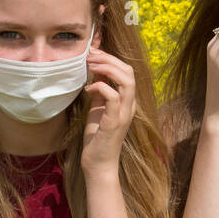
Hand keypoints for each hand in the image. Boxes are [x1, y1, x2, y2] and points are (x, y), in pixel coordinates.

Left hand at [81, 48, 136, 179]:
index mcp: (127, 101)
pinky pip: (113, 97)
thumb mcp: (98, 108)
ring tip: (90, 65)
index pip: (126, 71)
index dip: (111, 58)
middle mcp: (129, 105)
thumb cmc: (98, 137)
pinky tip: (88, 89)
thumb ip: (99, 91)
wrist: (98, 163)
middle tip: (90, 56)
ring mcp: (124, 114)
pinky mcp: (114, 122)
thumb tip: (95, 71)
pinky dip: (101, 87)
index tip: (93, 54)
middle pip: (128, 71)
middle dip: (109, 59)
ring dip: (107, 68)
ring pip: (126, 81)